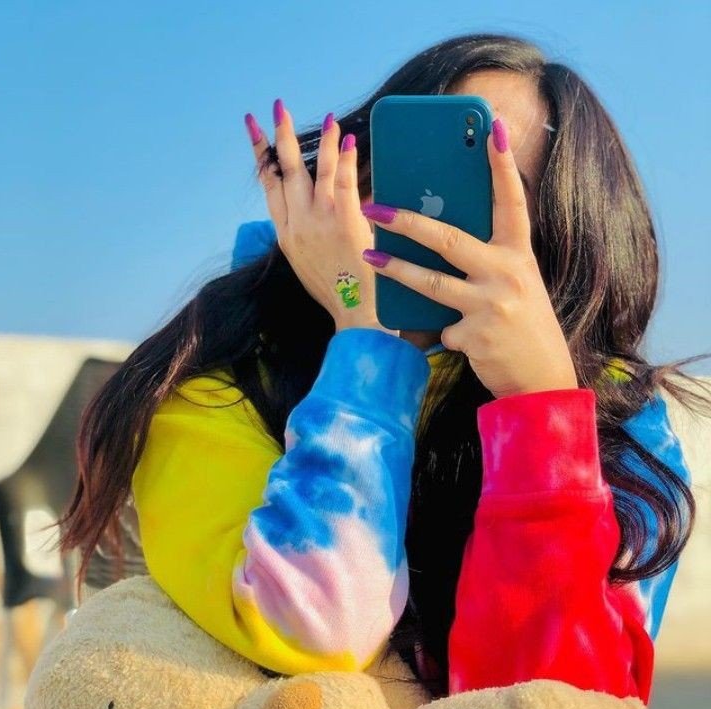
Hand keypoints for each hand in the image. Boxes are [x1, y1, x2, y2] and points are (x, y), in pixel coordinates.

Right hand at [244, 100, 396, 336]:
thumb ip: (302, 232)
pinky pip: (344, 180)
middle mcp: (298, 222)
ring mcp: (320, 219)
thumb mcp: (305, 261)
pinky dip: (345, 158)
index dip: (262, 156)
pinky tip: (347, 139)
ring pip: (317, 170)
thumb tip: (307, 208)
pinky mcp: (345, 220)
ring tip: (327, 117)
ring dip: (321, 140)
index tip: (254, 129)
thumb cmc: (332, 288)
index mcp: (285, 233)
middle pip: (287, 170)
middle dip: (281, 136)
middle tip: (277, 108)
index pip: (269, 186)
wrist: (352, 309)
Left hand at [360, 117, 576, 398]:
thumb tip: (438, 236)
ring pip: (431, 283)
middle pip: (449, 239)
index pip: (512, 202)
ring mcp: (491, 306)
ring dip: (395, 270)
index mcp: (520, 255)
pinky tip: (456, 339)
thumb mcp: (515, 284)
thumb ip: (486, 261)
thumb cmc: (522, 325)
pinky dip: (440, 332)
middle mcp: (508, 274)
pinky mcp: (474, 336)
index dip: (502, 165)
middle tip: (374, 208)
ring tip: (368, 258)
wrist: (541, 380)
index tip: (492, 127)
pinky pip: (439, 327)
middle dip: (407, 221)